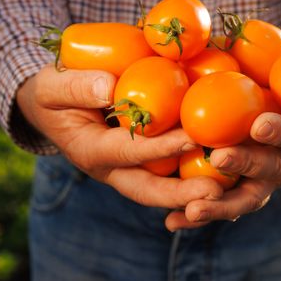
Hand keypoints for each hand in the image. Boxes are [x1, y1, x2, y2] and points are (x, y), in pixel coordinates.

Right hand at [17, 65, 222, 207]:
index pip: (128, 152)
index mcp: (90, 151)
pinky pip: (166, 172)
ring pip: (162, 186)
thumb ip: (76, 86)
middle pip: (149, 189)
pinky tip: (220, 165)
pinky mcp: (139, 161)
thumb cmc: (53, 94)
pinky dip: (190, 173)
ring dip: (192, 190)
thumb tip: (110, 88)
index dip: (159, 148)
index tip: (193, 139)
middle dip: (182, 195)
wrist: (53, 107)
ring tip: (228, 186)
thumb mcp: (52, 86)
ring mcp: (126, 169)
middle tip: (217, 193)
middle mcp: (111, 169)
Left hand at [165, 56, 280, 230]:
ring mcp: (261, 180)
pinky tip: (172, 222)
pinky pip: (219, 201)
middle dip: (245, 166)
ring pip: (243, 198)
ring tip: (191, 210)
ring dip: (218, 206)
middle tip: (218, 158)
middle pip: (269, 172)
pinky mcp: (237, 185)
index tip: (259, 126)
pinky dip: (196, 213)